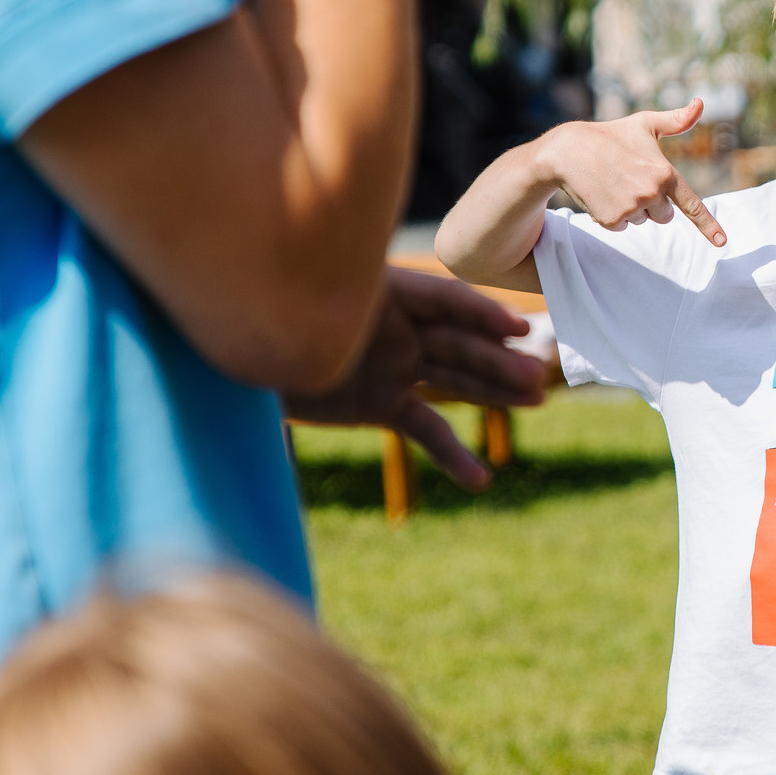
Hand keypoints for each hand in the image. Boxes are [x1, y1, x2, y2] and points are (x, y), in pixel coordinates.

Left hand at [281, 265, 549, 490]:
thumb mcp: (294, 314)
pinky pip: (426, 429)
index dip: (481, 313)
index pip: (443, 300)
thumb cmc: (262, 322)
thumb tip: (323, 306)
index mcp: (384, 294)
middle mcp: (398, 328)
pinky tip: (480, 480)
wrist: (238, 360)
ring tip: (536, 400)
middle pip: (458, 342)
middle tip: (537, 377)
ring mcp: (396, 365)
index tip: (516, 329)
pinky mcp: (384, 403)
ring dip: (495, 391)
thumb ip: (322, 314)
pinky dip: (453, 454)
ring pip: (455, 379)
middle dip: (497, 359)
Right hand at [537, 102, 726, 246]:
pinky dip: (614, 215)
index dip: (708, 225)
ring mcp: (631, 208)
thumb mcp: (645, 123)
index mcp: (664, 173)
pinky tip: (603, 193)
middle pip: (665, 215)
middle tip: (632, 179)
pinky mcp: (612, 220)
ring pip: (642, 220)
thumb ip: (677, 120)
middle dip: (653, 203)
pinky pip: (622, 226)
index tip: (722, 242)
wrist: (569, 151)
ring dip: (632, 208)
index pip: (692, 205)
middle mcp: (650, 193)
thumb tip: (701, 102)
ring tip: (614, 183)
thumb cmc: (611, 134)